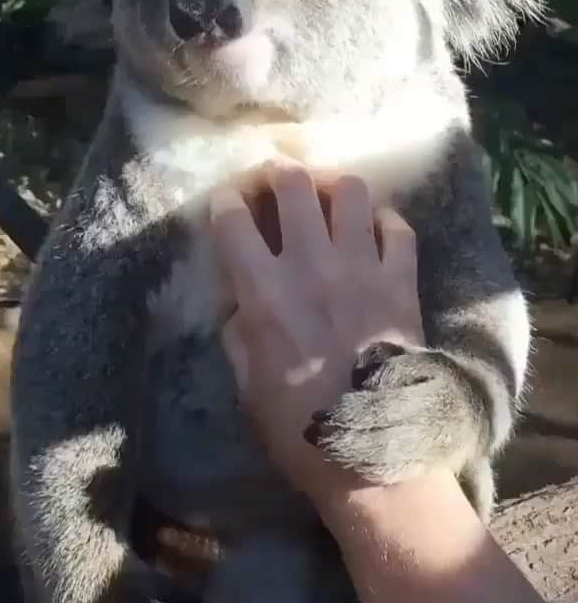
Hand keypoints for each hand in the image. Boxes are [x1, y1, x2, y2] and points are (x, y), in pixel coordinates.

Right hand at [209, 159, 424, 494]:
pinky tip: (374, 231)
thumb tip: (239, 296)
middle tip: (277, 181)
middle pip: (293, 186)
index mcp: (264, 293)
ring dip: (333, 188)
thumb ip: (237, 330)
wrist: (374, 454)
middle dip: (278, 173)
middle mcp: (312, 266)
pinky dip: (384, 221)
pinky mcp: (401, 281)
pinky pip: (398, 227)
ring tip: (328, 199)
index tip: (228, 202)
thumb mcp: (246, 384)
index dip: (226, 202)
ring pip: (350, 192)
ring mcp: (362, 268)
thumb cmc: (299, 427)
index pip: (234, 222)